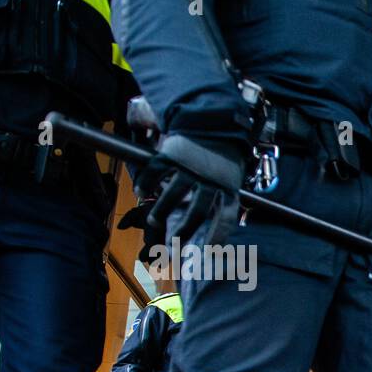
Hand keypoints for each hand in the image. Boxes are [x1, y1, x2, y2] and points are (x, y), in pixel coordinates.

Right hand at [135, 134, 246, 249]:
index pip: (226, 216)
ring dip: (161, 210)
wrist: (212, 120)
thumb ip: (224, 192)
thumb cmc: (222, 151)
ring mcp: (190, 168)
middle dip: (183, 230)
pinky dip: (146, 182)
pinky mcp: (172, 154)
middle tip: (173, 241)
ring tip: (154, 221)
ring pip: (173, 195)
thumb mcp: (231, 173)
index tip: (209, 251)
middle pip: (196, 212)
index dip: (218, 235)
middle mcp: (209, 180)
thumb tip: (222, 211)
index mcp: (227, 185)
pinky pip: (156, 172)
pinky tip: (140, 191)